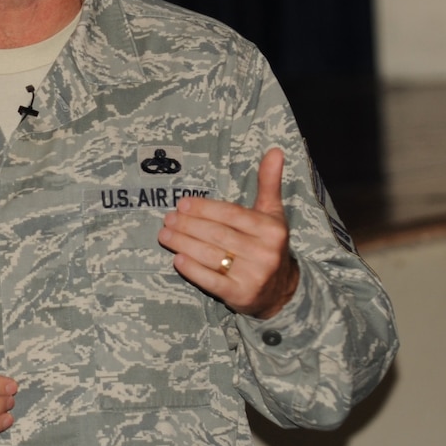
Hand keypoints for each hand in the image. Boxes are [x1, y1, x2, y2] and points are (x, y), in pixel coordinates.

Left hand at [157, 147, 299, 319]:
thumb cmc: (268, 244)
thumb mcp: (272, 213)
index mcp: (271, 229)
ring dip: (183, 244)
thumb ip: (269, 182)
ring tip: (165, 235)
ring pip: (211, 256)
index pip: (231, 214)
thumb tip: (275, 150)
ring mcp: (253, 276)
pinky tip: (177, 259)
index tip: (182, 202)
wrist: (280, 290)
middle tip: (168, 218)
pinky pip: (212, 281)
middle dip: (188, 225)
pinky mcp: (240, 295)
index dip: (204, 208)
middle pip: (217, 234)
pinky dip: (193, 270)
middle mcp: (265, 252)